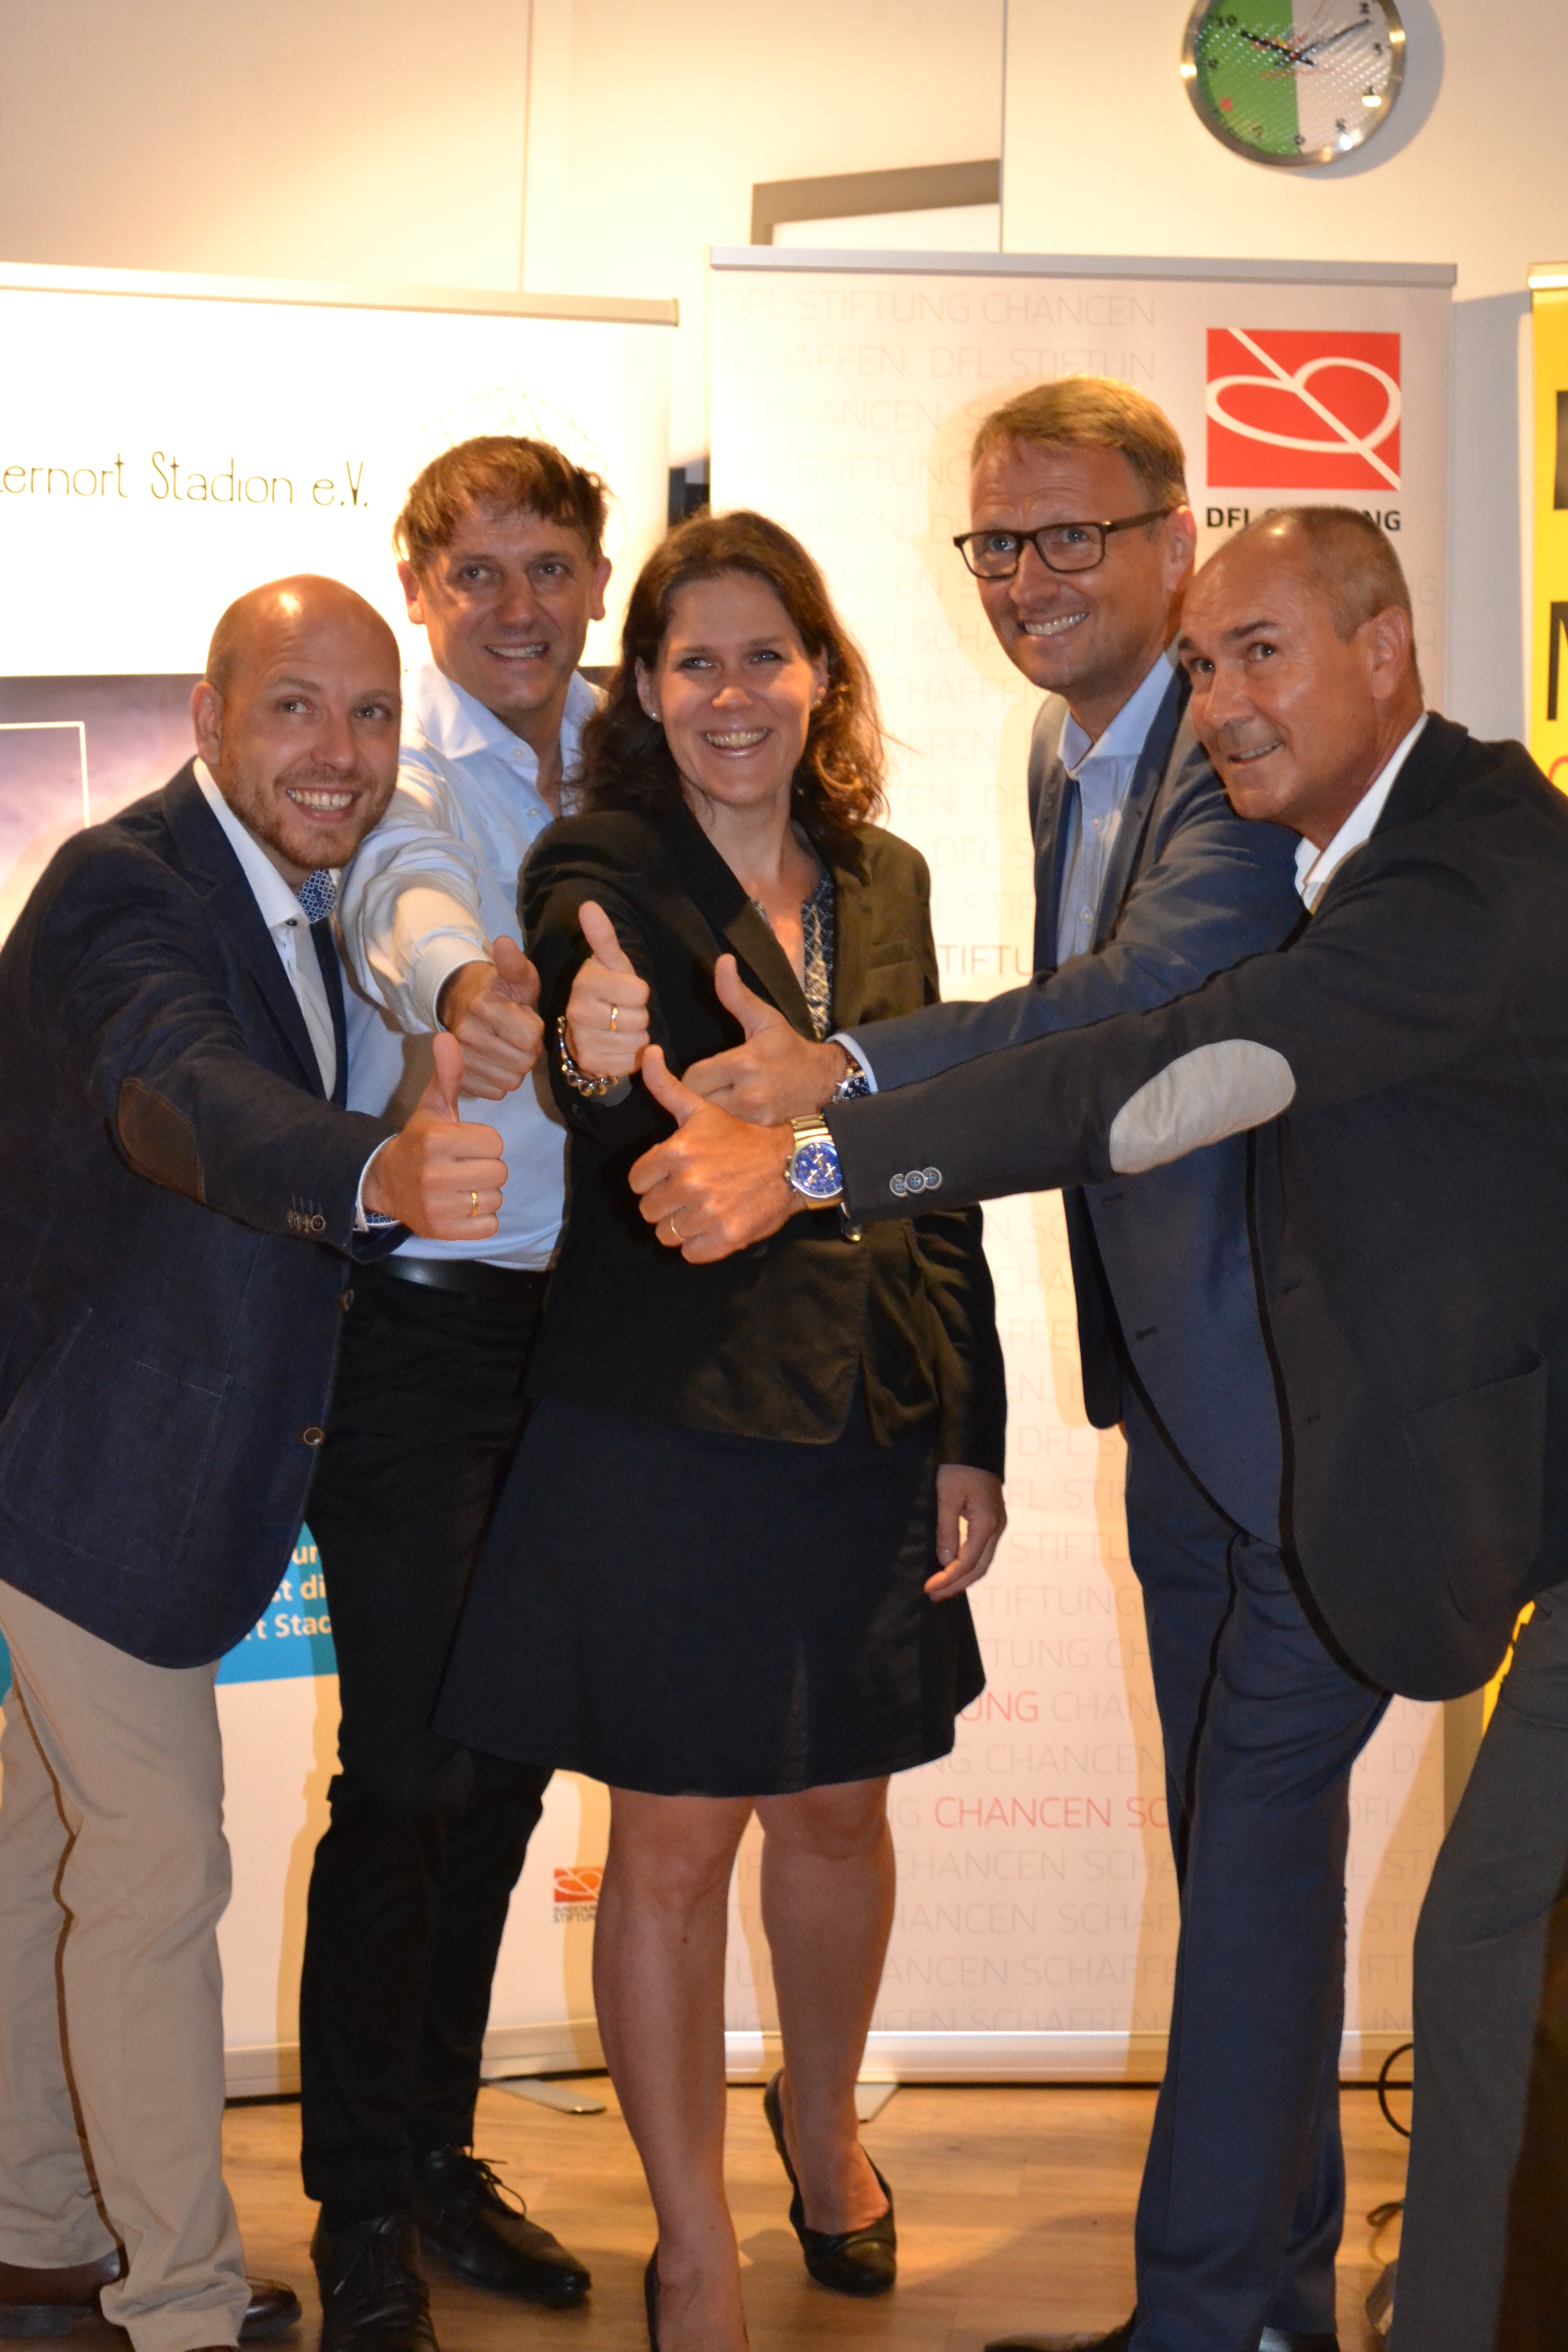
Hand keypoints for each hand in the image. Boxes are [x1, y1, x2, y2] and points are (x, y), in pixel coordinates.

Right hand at [361, 1033, 507, 1238]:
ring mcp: (438, 1206)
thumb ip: (447, 1074)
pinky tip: (461, 1206)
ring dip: (484, 1194)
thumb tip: (447, 1036)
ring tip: (460, 1186)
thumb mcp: (432, 1107)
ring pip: (495, 1199)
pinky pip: (488, 1227)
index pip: (495, 1143)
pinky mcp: (443, 1231)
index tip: (465, 1144)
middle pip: (498, 1172)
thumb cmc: (419, 1141)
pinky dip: (480, 1219)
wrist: (386, 1182)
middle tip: (463, 1166)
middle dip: (486, 1168)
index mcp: (436, 1140)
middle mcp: (435, 1175)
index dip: (484, 1143)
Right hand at [436, 937, 542, 1100]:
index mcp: (484, 1006)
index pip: (531, 1038)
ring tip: (506, 1046)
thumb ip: (515, 964)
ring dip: (516, 1067)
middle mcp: (467, 1033)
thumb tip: (504, 942)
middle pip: (523, 1062)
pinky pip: (495, 1092)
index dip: (534, 1030)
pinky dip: (501, 1080)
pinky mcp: (459, 1078)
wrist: (459, 1002)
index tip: (524, 1019)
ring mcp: (460, 1058)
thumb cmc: (498, 989)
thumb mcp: (514, 974)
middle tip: (516, 1034)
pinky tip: (496, 1062)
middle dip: (527, 1050)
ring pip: (511, 1080)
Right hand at [566, 900, 650, 1078]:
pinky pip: (630, 1060)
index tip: (623, 991)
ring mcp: (582, 1039)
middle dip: (638, 1015)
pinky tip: (616, 1046)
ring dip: (636, 1035)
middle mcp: (578, 1011)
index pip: (639, 991)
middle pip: (639, 1017)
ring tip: (619, 1028)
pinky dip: (630, 1055)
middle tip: (621, 1011)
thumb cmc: (608, 990)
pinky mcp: (591, 1062)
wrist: (589, 1029)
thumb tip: (588, 905)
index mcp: (586, 982)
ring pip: (636, 1039)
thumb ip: (603, 937)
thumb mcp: (611, 963)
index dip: (639, 992)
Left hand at [629, 1046, 798, 1260]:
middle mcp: (688, 1183)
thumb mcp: (702, 1109)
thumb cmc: (742, 1136)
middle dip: (667, 1203)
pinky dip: (701, 1245)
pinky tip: (716, 1225)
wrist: (792, 1162)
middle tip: (693, 1191)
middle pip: (649, 1210)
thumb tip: (645, 1053)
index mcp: (676, 1151)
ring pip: (666, 1234)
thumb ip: (666, 1087)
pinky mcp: (724, 1237)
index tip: (675, 1173)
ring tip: (704, 1208)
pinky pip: (690, 1254)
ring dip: (682, 1225)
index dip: (654, 1179)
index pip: (637, 1181)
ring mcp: (707, 1213)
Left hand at [683, 955, 849, 1123]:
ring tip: (720, 1103)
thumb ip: (736, 994)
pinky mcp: (760, 1135)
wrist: (826, 1083)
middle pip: (696, 1101)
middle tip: (709, 1089)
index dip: (693, 1075)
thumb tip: (722, 961)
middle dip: (698, 1095)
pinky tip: (730, 1122)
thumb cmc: (790, 1049)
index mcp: (744, 1063)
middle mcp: (748, 1094)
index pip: (692, 1077)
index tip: (702, 1073)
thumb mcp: (765, 1019)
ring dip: (708, 1114)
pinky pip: (725, 1134)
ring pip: (709, 1121)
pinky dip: (722, 1129)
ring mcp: (755, 1119)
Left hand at [926, 1465, 1006, 1598]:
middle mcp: (997, 1527)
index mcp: (987, 1523)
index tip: (929, 1588)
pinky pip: (983, 1550)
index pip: (968, 1562)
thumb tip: (944, 1561)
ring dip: (963, 1577)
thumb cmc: (958, 1467)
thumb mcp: (947, 1497)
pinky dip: (968, 1565)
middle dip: (957, 1585)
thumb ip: (947, 1529)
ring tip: (942, 1589)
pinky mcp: (992, 1520)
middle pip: (979, 1568)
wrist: (974, 1446)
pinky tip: (954, 1569)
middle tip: (934, 1596)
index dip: (949, 1579)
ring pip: (983, 1561)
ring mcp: (997, 1524)